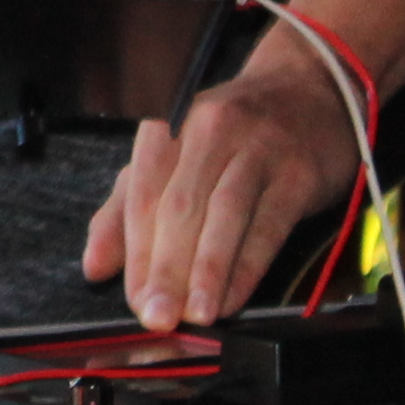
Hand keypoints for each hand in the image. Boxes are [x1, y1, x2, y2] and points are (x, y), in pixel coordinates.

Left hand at [81, 57, 364, 330]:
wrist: (310, 88)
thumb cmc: (234, 132)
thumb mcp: (175, 158)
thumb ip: (127, 210)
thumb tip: (95, 266)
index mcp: (166, 130)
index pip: (142, 197)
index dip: (134, 254)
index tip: (134, 301)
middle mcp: (206, 133)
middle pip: (178, 207)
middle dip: (164, 268)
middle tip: (158, 316)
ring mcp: (255, 149)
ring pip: (222, 214)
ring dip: (206, 270)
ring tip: (196, 315)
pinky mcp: (296, 171)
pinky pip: (267, 223)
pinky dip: (247, 265)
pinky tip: (233, 297)